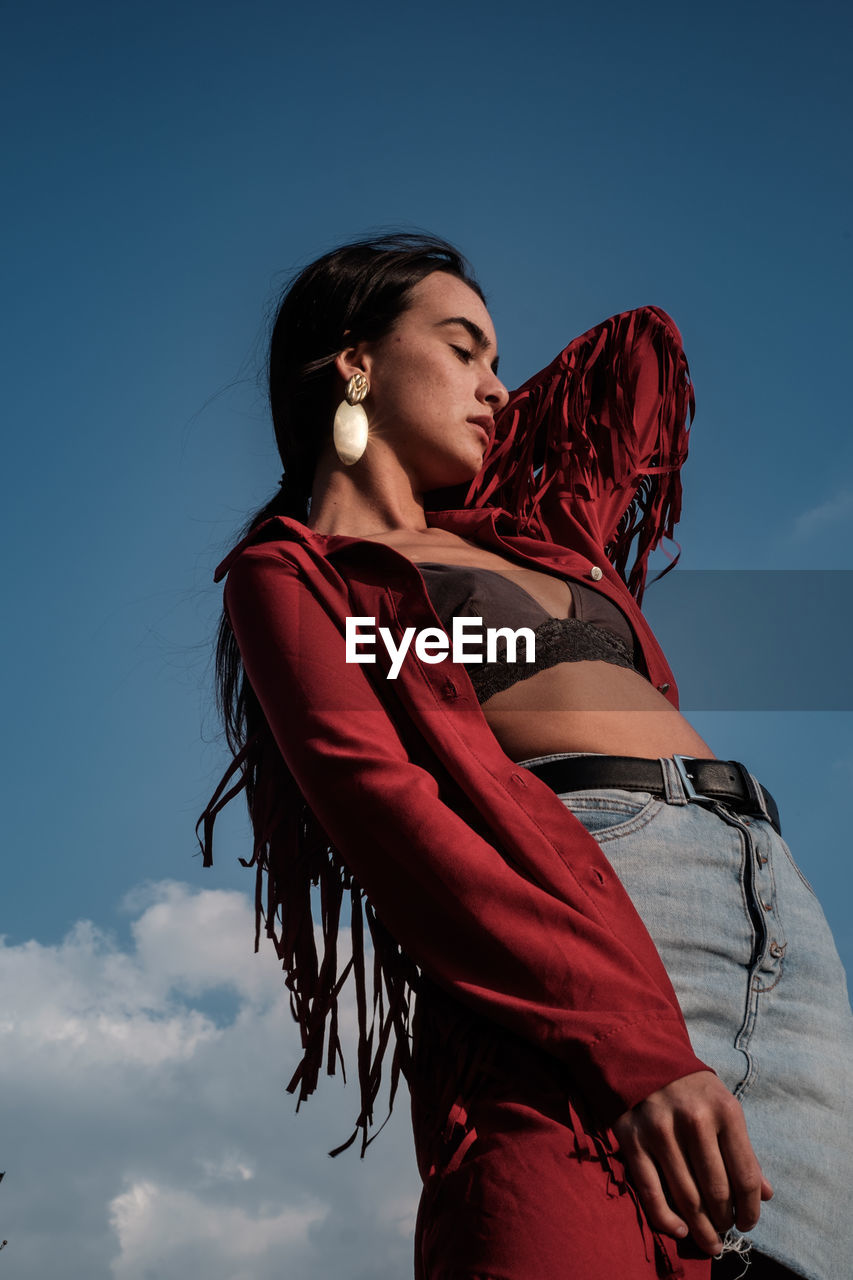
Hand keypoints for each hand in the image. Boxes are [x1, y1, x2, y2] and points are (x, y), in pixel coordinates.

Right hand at [612, 1071, 772, 1255]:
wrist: (642, 1055)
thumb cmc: (692, 1088)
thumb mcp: (725, 1108)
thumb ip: (744, 1151)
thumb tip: (766, 1195)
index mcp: (724, 1111)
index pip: (746, 1176)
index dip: (750, 1210)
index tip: (748, 1223)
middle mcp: (694, 1120)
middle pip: (717, 1191)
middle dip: (724, 1221)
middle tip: (724, 1231)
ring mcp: (660, 1130)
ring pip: (686, 1196)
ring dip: (700, 1228)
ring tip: (708, 1240)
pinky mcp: (632, 1139)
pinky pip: (651, 1191)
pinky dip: (666, 1219)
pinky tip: (680, 1230)